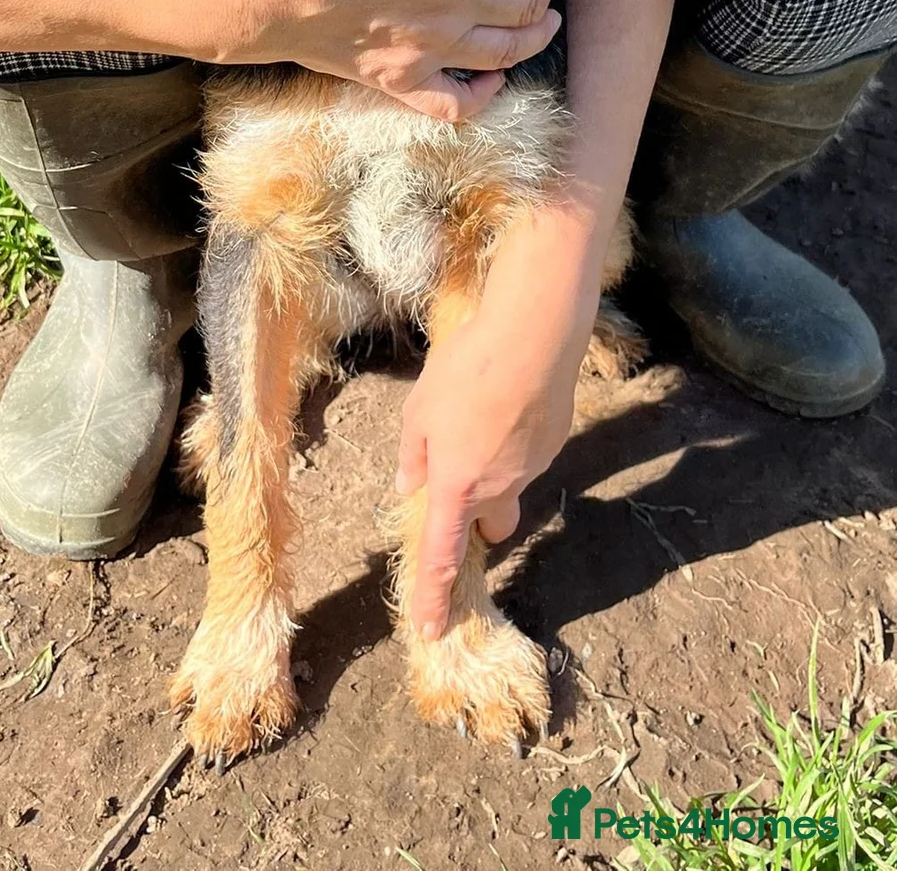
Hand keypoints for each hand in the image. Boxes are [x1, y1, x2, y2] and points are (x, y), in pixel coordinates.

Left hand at [396, 231, 599, 637]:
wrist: (533, 336)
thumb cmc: (466, 370)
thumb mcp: (418, 409)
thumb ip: (413, 454)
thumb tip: (410, 485)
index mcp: (456, 486)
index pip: (441, 558)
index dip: (433, 597)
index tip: (431, 630)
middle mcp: (498, 487)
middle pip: (490, 527)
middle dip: (477, 520)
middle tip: (461, 480)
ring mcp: (532, 468)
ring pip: (510, 487)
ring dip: (494, 469)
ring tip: (482, 411)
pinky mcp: (554, 443)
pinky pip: (528, 456)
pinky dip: (515, 441)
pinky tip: (509, 399)